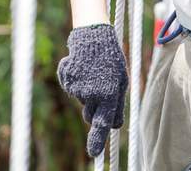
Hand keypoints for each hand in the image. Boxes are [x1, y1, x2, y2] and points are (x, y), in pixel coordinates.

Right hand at [57, 23, 128, 157]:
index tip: (94, 153)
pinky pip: (72, 90)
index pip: (103, 124)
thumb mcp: (122, 81)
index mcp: (110, 95)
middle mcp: (94, 94)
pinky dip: (76, 83)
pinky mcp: (68, 81)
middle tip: (98, 91)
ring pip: (82, 101)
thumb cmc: (111, 60)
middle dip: (94, 111)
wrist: (94, 37)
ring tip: (94, 73)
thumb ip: (117, 104)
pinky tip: (83, 69)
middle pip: (91, 116)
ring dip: (87, 92)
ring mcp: (79, 88)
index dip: (98, 140)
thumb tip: (114, 126)